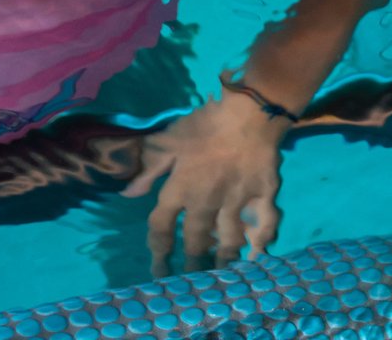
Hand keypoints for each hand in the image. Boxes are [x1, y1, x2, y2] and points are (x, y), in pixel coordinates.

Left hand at [121, 91, 286, 275]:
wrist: (249, 113)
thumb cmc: (205, 124)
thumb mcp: (167, 141)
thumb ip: (148, 169)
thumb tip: (128, 194)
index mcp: (180, 189)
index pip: (161, 228)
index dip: (157, 251)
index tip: (158, 268)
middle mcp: (206, 203)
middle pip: (195, 241)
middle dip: (190, 263)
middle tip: (189, 279)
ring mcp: (237, 203)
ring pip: (228, 240)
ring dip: (222, 259)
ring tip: (220, 273)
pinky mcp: (264, 197)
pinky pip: (264, 227)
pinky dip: (262, 243)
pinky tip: (258, 256)